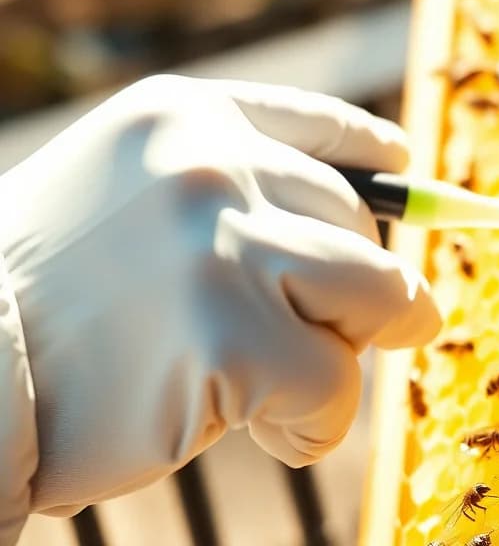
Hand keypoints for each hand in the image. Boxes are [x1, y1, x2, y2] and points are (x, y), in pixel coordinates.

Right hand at [0, 75, 441, 514]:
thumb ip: (233, 195)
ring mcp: (224, 243)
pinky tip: (255, 429)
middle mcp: (213, 163)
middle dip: (352, 295)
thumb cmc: (45, 301)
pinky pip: (336, 386)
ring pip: (378, 296)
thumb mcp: (127, 201)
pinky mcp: (233, 334)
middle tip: (301, 343)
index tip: (406, 169)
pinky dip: (314, 423)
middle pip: (362, 227)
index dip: (375, 158)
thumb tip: (367, 232)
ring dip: (345, 353)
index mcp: (184, 117)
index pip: (320, 125)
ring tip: (283, 389)